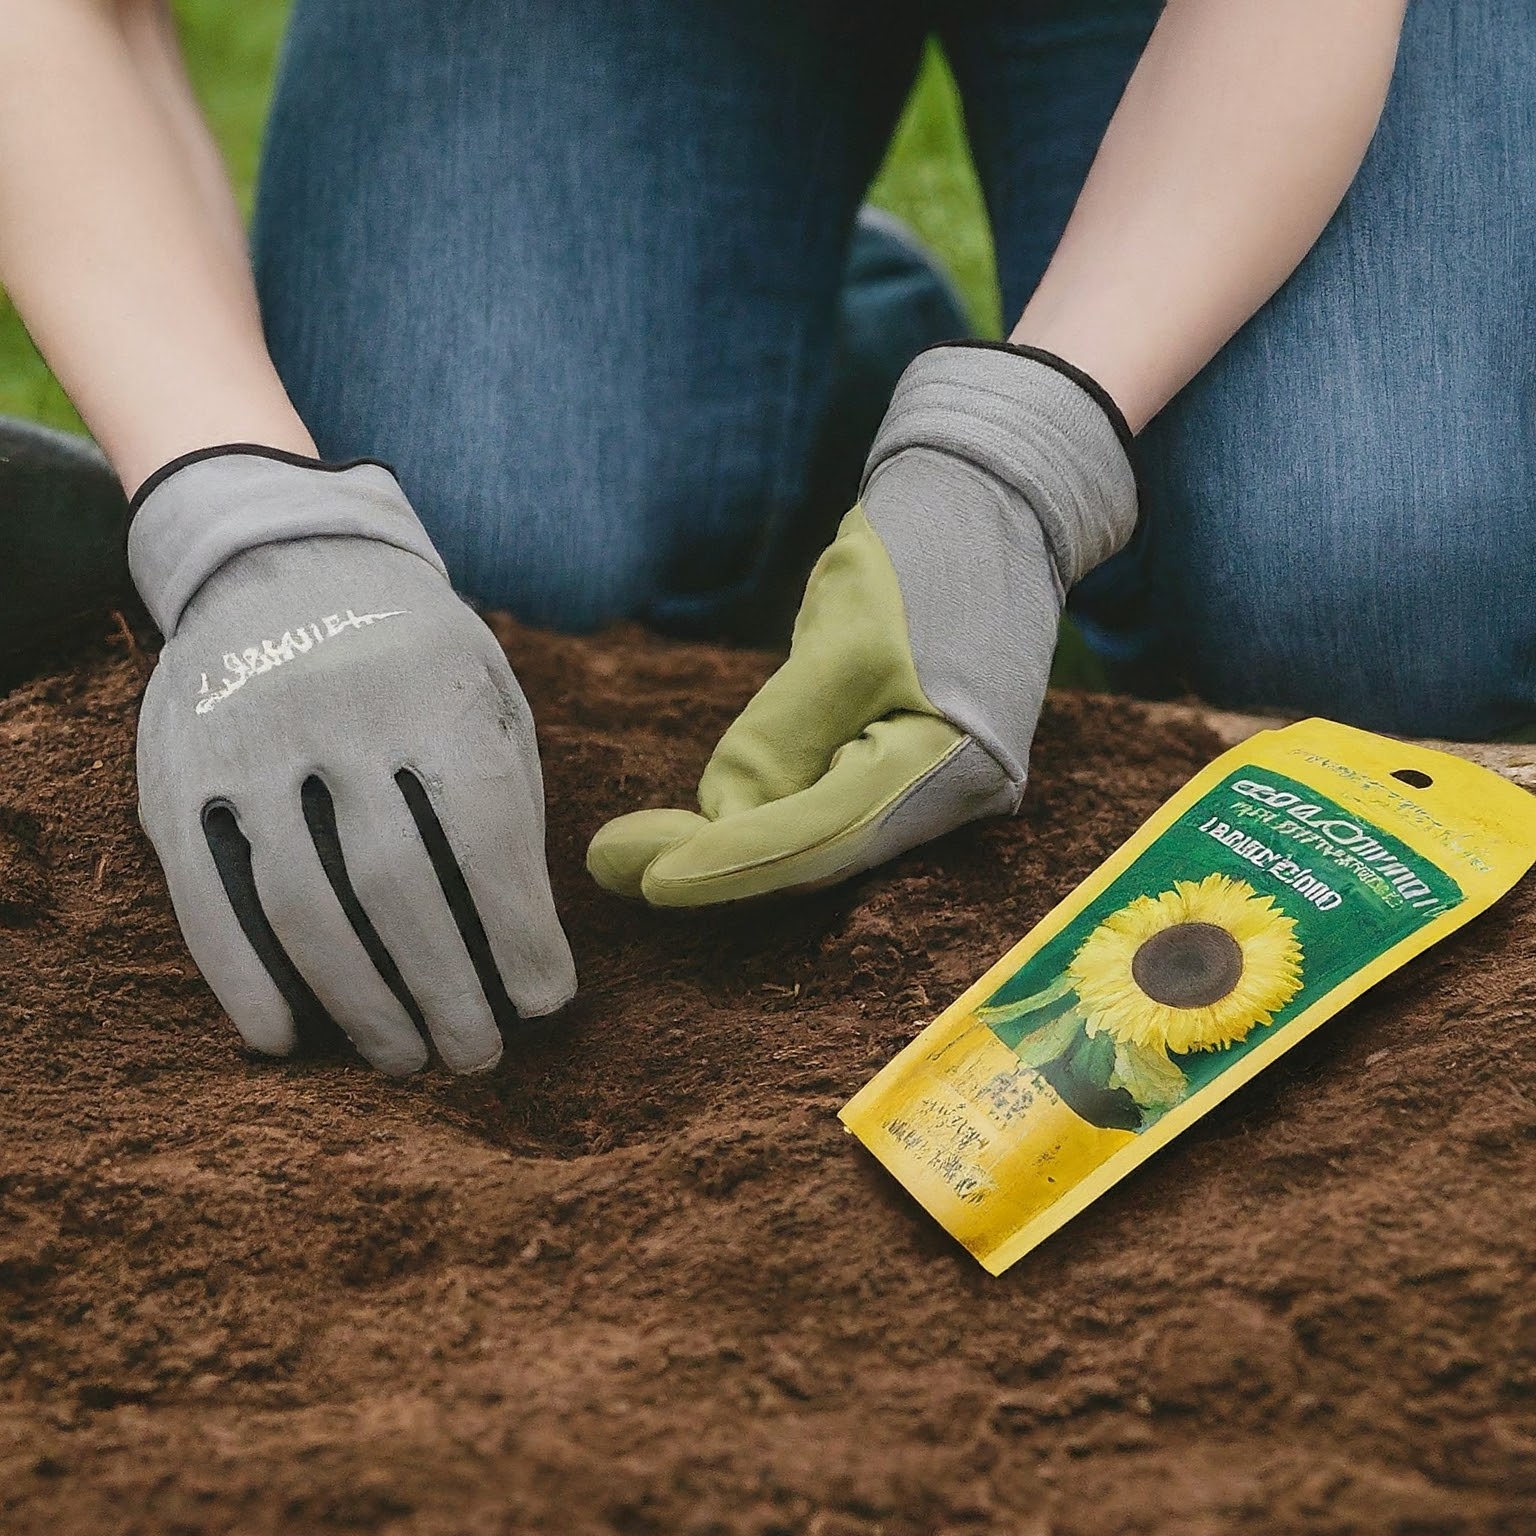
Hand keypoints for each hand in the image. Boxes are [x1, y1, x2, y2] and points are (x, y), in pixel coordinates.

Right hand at [130, 448, 575, 1073]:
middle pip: (399, 887)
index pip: (486, 836)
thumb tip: (527, 933)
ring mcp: (249, 743)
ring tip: (406, 1059)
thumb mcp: (487, 687)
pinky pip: (204, 891)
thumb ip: (507, 794)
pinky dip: (242, 977)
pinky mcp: (176, 770)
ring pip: (305, 904)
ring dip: (361, 1003)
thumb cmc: (416, 648)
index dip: (519, 933)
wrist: (286, 557)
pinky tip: (286, 1039)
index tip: (547, 1004)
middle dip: (448, 990)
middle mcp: (339, 714)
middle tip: (479, 1058)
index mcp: (435, 691)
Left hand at [586, 343, 1136, 905]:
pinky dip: (766, 818)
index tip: (639, 876)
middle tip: (611, 861)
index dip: (726, 864)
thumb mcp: (843, 637)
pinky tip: (707, 820)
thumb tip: (719, 816)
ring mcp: (935, 786)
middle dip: (716, 862)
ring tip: (635, 847)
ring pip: (819, 840)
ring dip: (732, 845)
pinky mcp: (910, 765)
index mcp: (949, 768)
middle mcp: (952, 798)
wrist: (991, 505)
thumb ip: (782, 735)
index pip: (819, 838)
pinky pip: (829, 810)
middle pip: (818, 856)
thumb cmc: (921, 558)